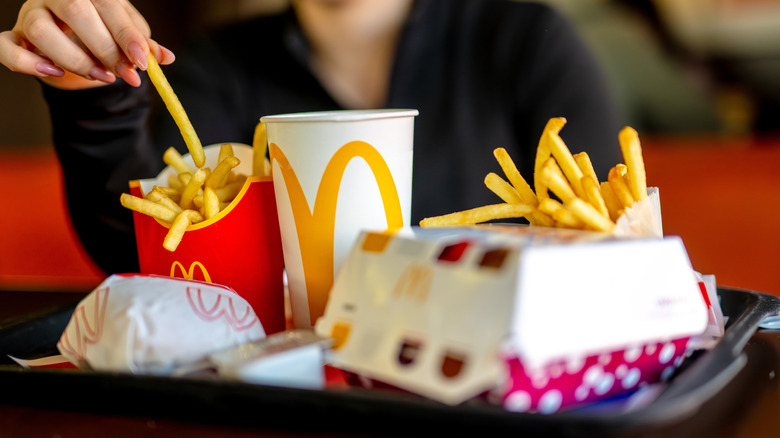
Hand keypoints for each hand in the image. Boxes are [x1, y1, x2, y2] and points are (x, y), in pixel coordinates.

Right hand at [0, 0, 173, 89]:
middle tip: (126, 74)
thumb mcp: (127, 35)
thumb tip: (165, 58)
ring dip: (74, 59)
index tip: (142, 61)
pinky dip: (27, 63)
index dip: (127, 35)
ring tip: (102, 77)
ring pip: (41, 30)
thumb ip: (143, 45)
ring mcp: (31, 14)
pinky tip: (54, 72)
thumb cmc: (104, 32)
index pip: (109, 6)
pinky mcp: (15, 35)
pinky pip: (6, 46)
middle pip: (76, 13)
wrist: (74, 40)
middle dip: (106, 50)